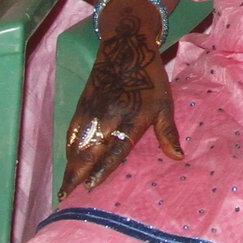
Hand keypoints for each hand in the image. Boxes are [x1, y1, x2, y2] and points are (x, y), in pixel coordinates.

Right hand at [61, 0, 177, 193]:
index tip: (91, 186)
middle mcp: (107, 117)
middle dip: (76, 176)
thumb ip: (167, 132)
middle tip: (67, 197)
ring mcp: (91, 111)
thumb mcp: (164, 104)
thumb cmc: (150, 78)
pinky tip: (67, 162)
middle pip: (88, 151)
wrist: (126, 45)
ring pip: (76, 144)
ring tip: (64, 188)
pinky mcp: (81, 105)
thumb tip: (178, 157)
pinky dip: (68, 149)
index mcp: (130, 119)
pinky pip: (72, 131)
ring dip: (69, 166)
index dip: (101, 169)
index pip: (114, 150)